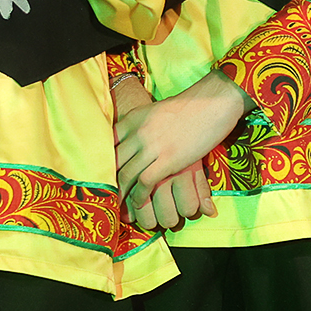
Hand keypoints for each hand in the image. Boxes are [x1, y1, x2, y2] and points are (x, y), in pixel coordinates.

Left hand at [110, 75, 217, 229]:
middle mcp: (138, 133)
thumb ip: (140, 126)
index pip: (108, 143)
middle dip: (107, 181)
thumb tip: (132, 141)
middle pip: (114, 162)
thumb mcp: (154, 113)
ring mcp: (152, 146)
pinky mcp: (168, 159)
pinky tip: (138, 203)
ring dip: (120, 194)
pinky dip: (139, 196)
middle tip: (104, 196)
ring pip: (126, 174)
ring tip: (117, 206)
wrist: (212, 103)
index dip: (101, 161)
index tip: (99, 175)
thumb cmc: (186, 109)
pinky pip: (145, 182)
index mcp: (133, 119)